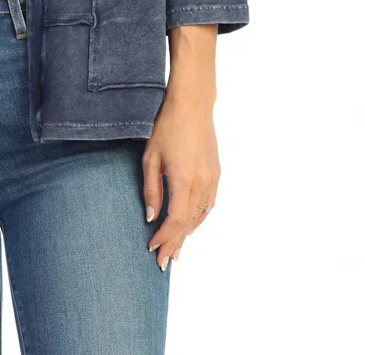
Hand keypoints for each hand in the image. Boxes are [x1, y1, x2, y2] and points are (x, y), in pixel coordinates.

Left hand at [142, 92, 219, 269]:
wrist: (193, 105)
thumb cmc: (166, 126)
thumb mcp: (150, 157)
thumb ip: (151, 188)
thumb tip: (150, 215)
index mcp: (184, 180)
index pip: (174, 220)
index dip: (163, 237)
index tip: (151, 247)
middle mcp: (202, 183)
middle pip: (188, 224)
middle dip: (175, 244)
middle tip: (163, 262)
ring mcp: (212, 178)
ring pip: (200, 216)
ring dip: (188, 235)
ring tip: (177, 251)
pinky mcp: (216, 173)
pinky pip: (209, 204)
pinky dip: (199, 219)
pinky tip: (191, 226)